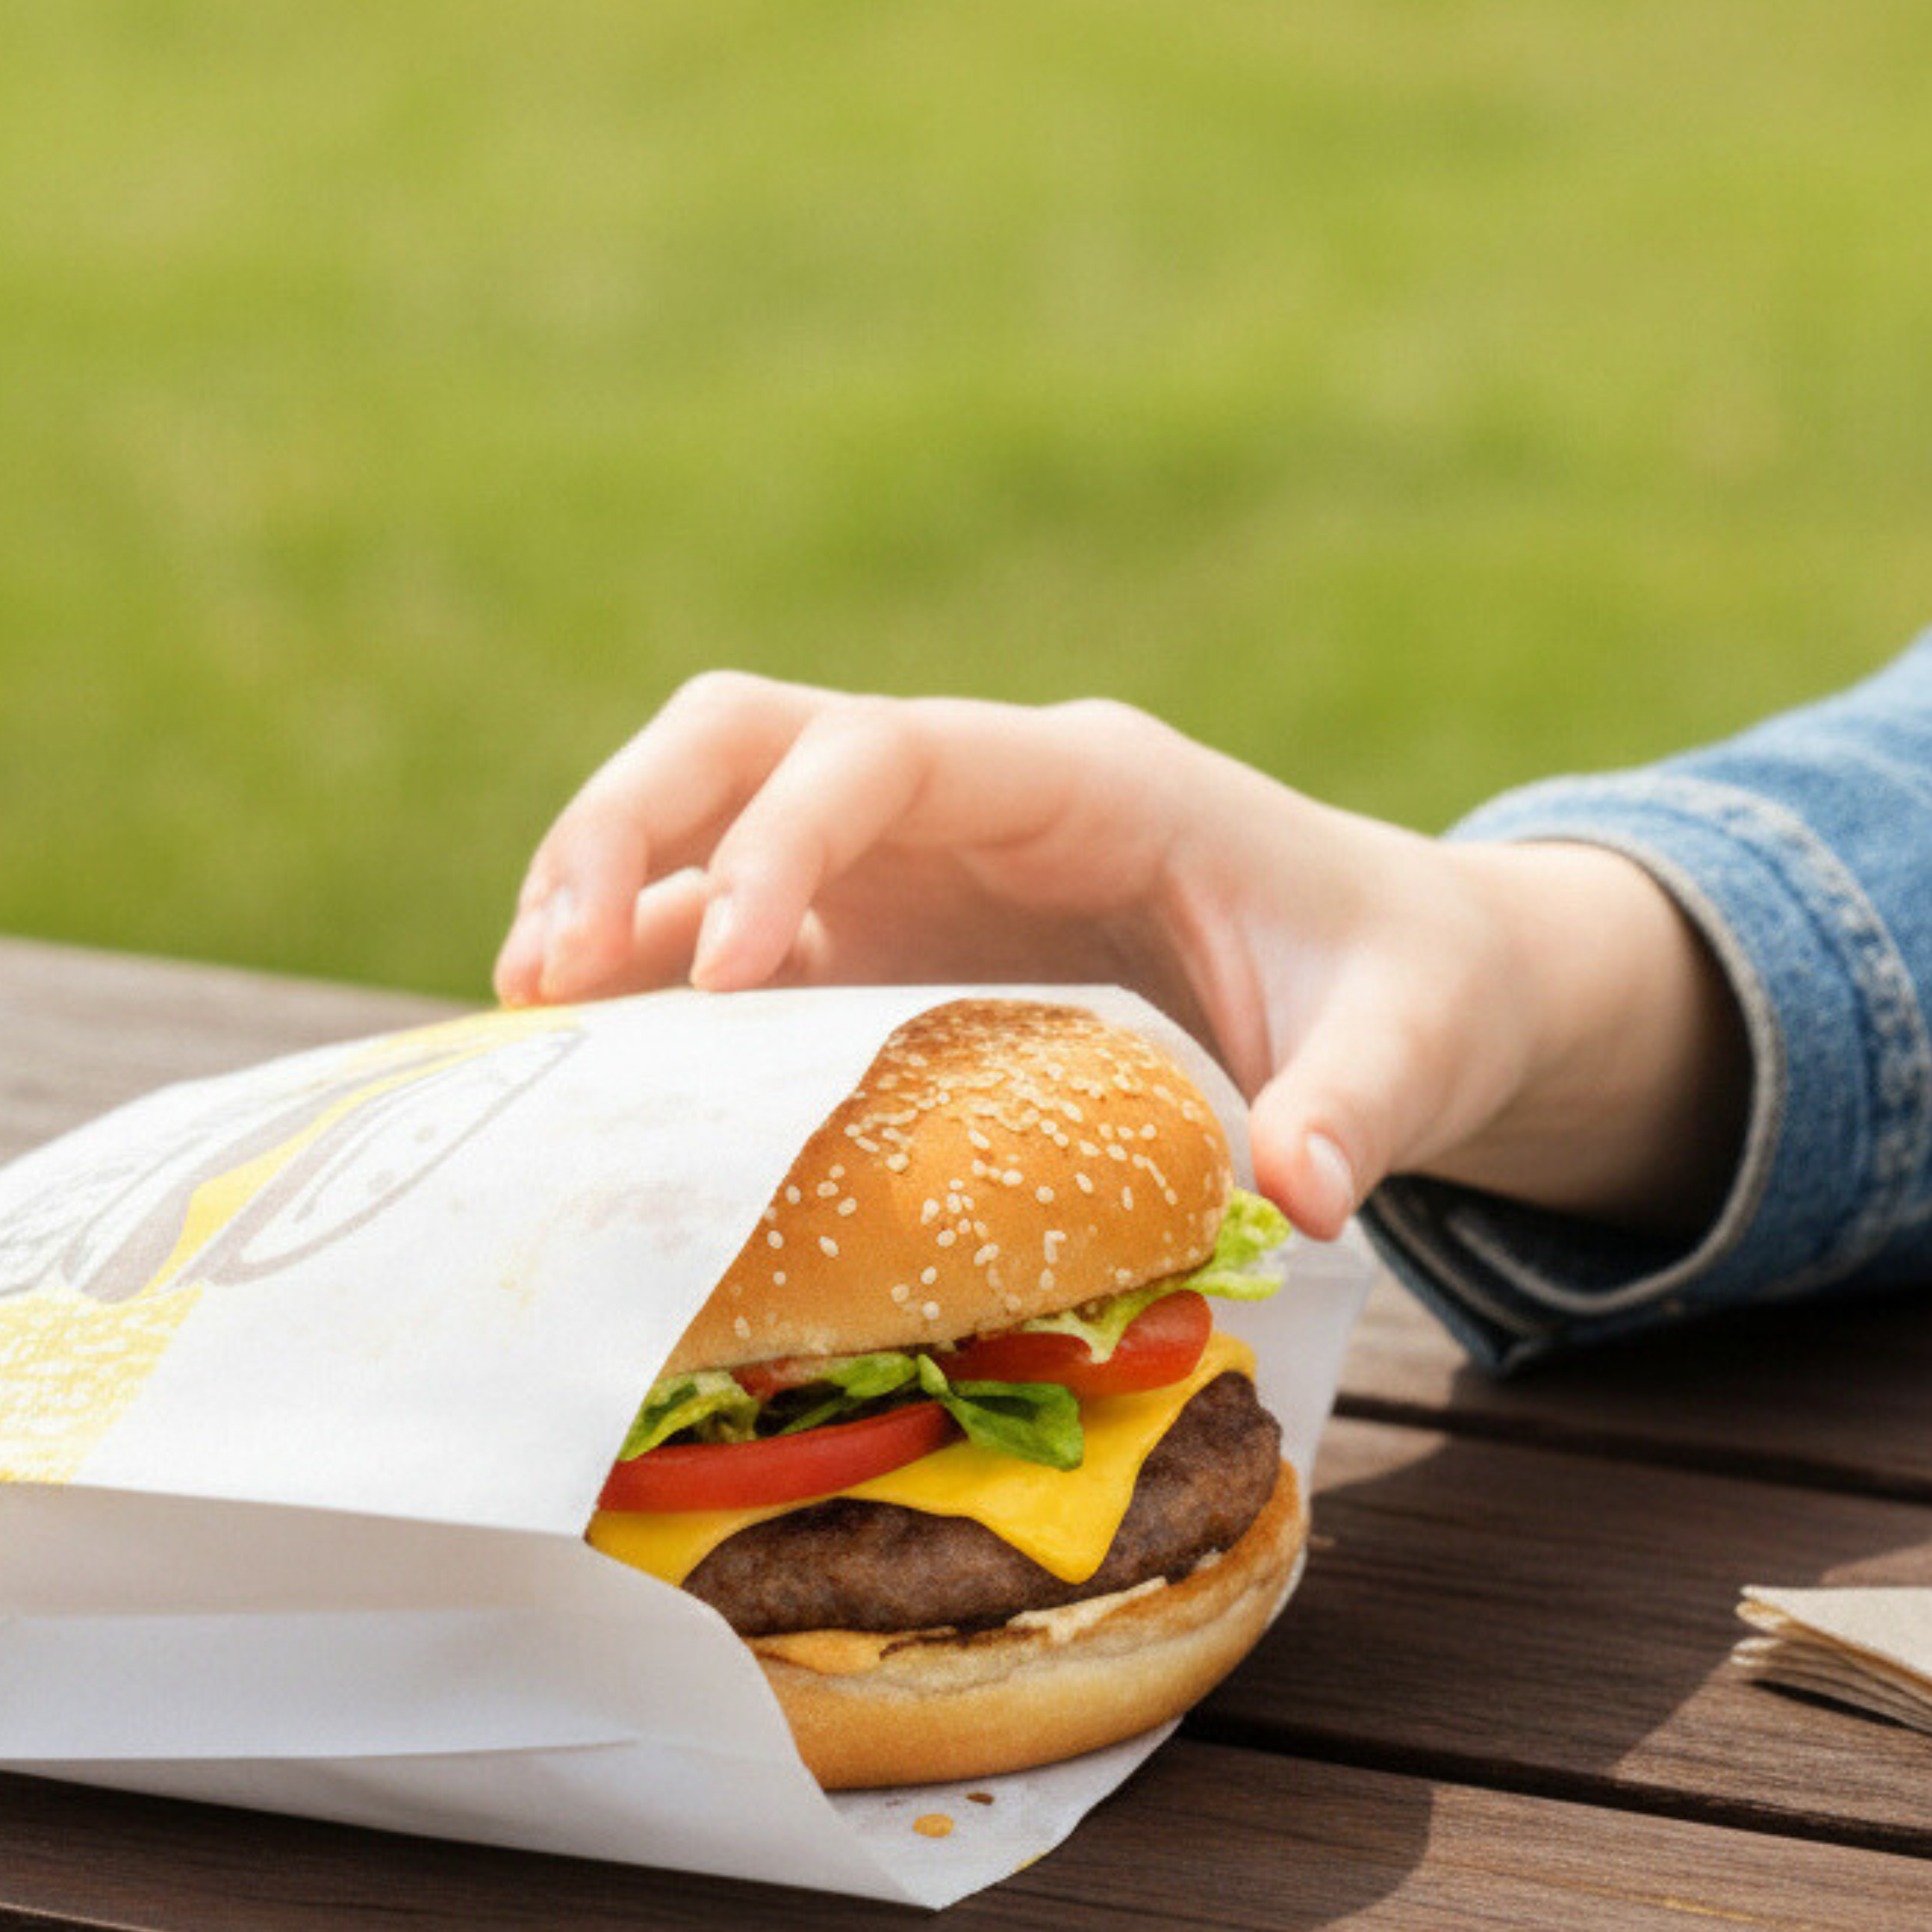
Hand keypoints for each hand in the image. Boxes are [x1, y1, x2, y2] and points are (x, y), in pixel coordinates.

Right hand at [493, 673, 1745, 1238]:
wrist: (1388, 982)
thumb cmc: (1396, 988)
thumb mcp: (1414, 1041)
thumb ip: (1362, 1102)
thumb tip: (1300, 1192)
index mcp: (1082, 779)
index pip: (891, 751)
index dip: (787, 836)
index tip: (730, 968)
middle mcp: (959, 802)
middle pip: (740, 739)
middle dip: (626, 829)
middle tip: (545, 973)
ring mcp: (892, 871)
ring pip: (695, 824)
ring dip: (595, 900)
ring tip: (517, 1023)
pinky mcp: (857, 950)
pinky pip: (710, 942)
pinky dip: (634, 998)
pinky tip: (570, 1081)